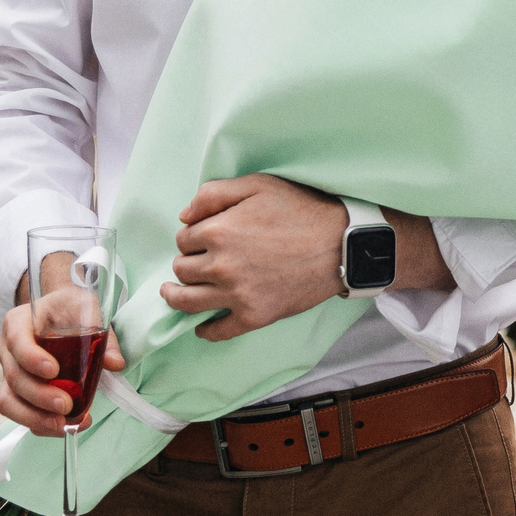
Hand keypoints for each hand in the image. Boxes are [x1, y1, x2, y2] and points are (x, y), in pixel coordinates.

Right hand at [0, 300, 126, 436]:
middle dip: (39, 396)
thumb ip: (102, 334)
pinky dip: (40, 424)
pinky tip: (65, 426)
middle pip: (14, 377)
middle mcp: (8, 349)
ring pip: (9, 402)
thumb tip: (115, 363)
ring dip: (35, 417)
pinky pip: (20, 413)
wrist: (59, 311)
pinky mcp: (17, 392)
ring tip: (64, 424)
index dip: (32, 359)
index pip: (18, 342)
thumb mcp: (87, 309)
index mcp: (18, 322)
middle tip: (66, 405)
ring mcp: (9, 372)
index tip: (53, 371)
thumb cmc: (68, 308)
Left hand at [163, 174, 351, 342]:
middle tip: (197, 261)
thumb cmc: (302, 209)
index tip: (202, 237)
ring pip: (187, 301)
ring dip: (175, 296)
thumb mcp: (258, 185)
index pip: (183, 239)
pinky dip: (206, 330)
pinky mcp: (254, 316)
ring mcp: (237, 294)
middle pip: (181, 269)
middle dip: (185, 263)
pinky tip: (202, 326)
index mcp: (217, 231)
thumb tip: (184, 216)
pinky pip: (219, 331)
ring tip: (172, 293)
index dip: (190, 236)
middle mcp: (220, 266)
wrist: (342, 243)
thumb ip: (214, 194)